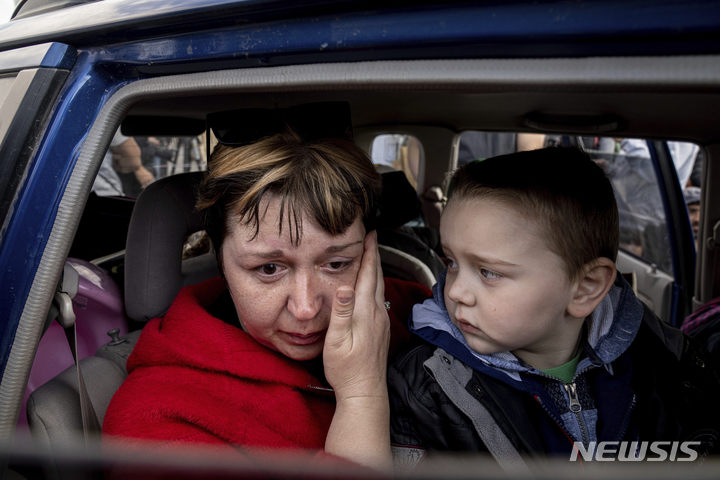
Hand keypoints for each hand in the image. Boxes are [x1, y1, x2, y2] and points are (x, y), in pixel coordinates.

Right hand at [322, 230, 391, 467]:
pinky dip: (374, 284)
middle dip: (373, 255)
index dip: (368, 253)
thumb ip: (342, 312)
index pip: (368, 275)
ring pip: (378, 288)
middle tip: (370, 238)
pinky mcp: (380, 330)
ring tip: (369, 256)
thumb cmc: (347, 369)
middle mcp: (376, 314)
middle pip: (376, 277)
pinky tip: (369, 287)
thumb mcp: (337, 341)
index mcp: (365, 312)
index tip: (369, 234)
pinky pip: (377, 299)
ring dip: (374, 269)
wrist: (365, 392)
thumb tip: (345, 286)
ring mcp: (380, 322)